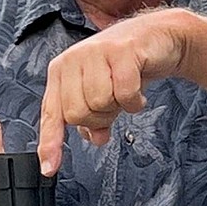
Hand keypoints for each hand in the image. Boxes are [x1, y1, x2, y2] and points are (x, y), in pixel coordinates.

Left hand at [38, 9, 186, 175]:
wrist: (157, 37)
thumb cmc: (125, 65)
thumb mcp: (102, 93)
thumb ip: (93, 117)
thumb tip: (93, 138)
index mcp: (61, 71)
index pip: (52, 113)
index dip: (51, 143)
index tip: (49, 168)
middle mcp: (73, 59)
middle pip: (77, 113)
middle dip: (100, 117)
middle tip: (114, 103)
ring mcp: (95, 52)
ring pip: (99, 103)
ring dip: (119, 106)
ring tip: (126, 92)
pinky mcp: (121, 51)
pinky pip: (124, 93)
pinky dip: (135, 100)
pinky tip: (139, 91)